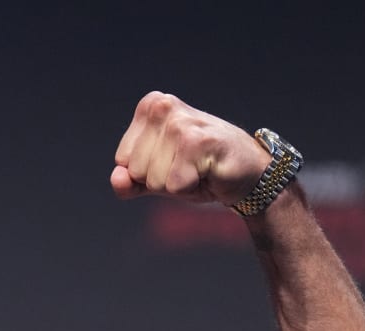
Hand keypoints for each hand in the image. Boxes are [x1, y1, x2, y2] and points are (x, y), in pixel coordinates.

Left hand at [110, 92, 270, 208]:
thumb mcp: (156, 178)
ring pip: (154, 180)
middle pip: (136, 171)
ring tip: (198, 169)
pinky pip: (175, 186)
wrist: (247, 172)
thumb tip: (117, 179)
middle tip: (189, 167)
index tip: (173, 163)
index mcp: (149, 107)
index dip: (146, 173)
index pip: (123, 161)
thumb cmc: (198, 171)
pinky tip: (208, 173)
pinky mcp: (198, 142)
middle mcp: (163, 107)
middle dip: (162, 181)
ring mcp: (181, 123)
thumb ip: (129, 181)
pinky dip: (191, 188)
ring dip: (178, 185)